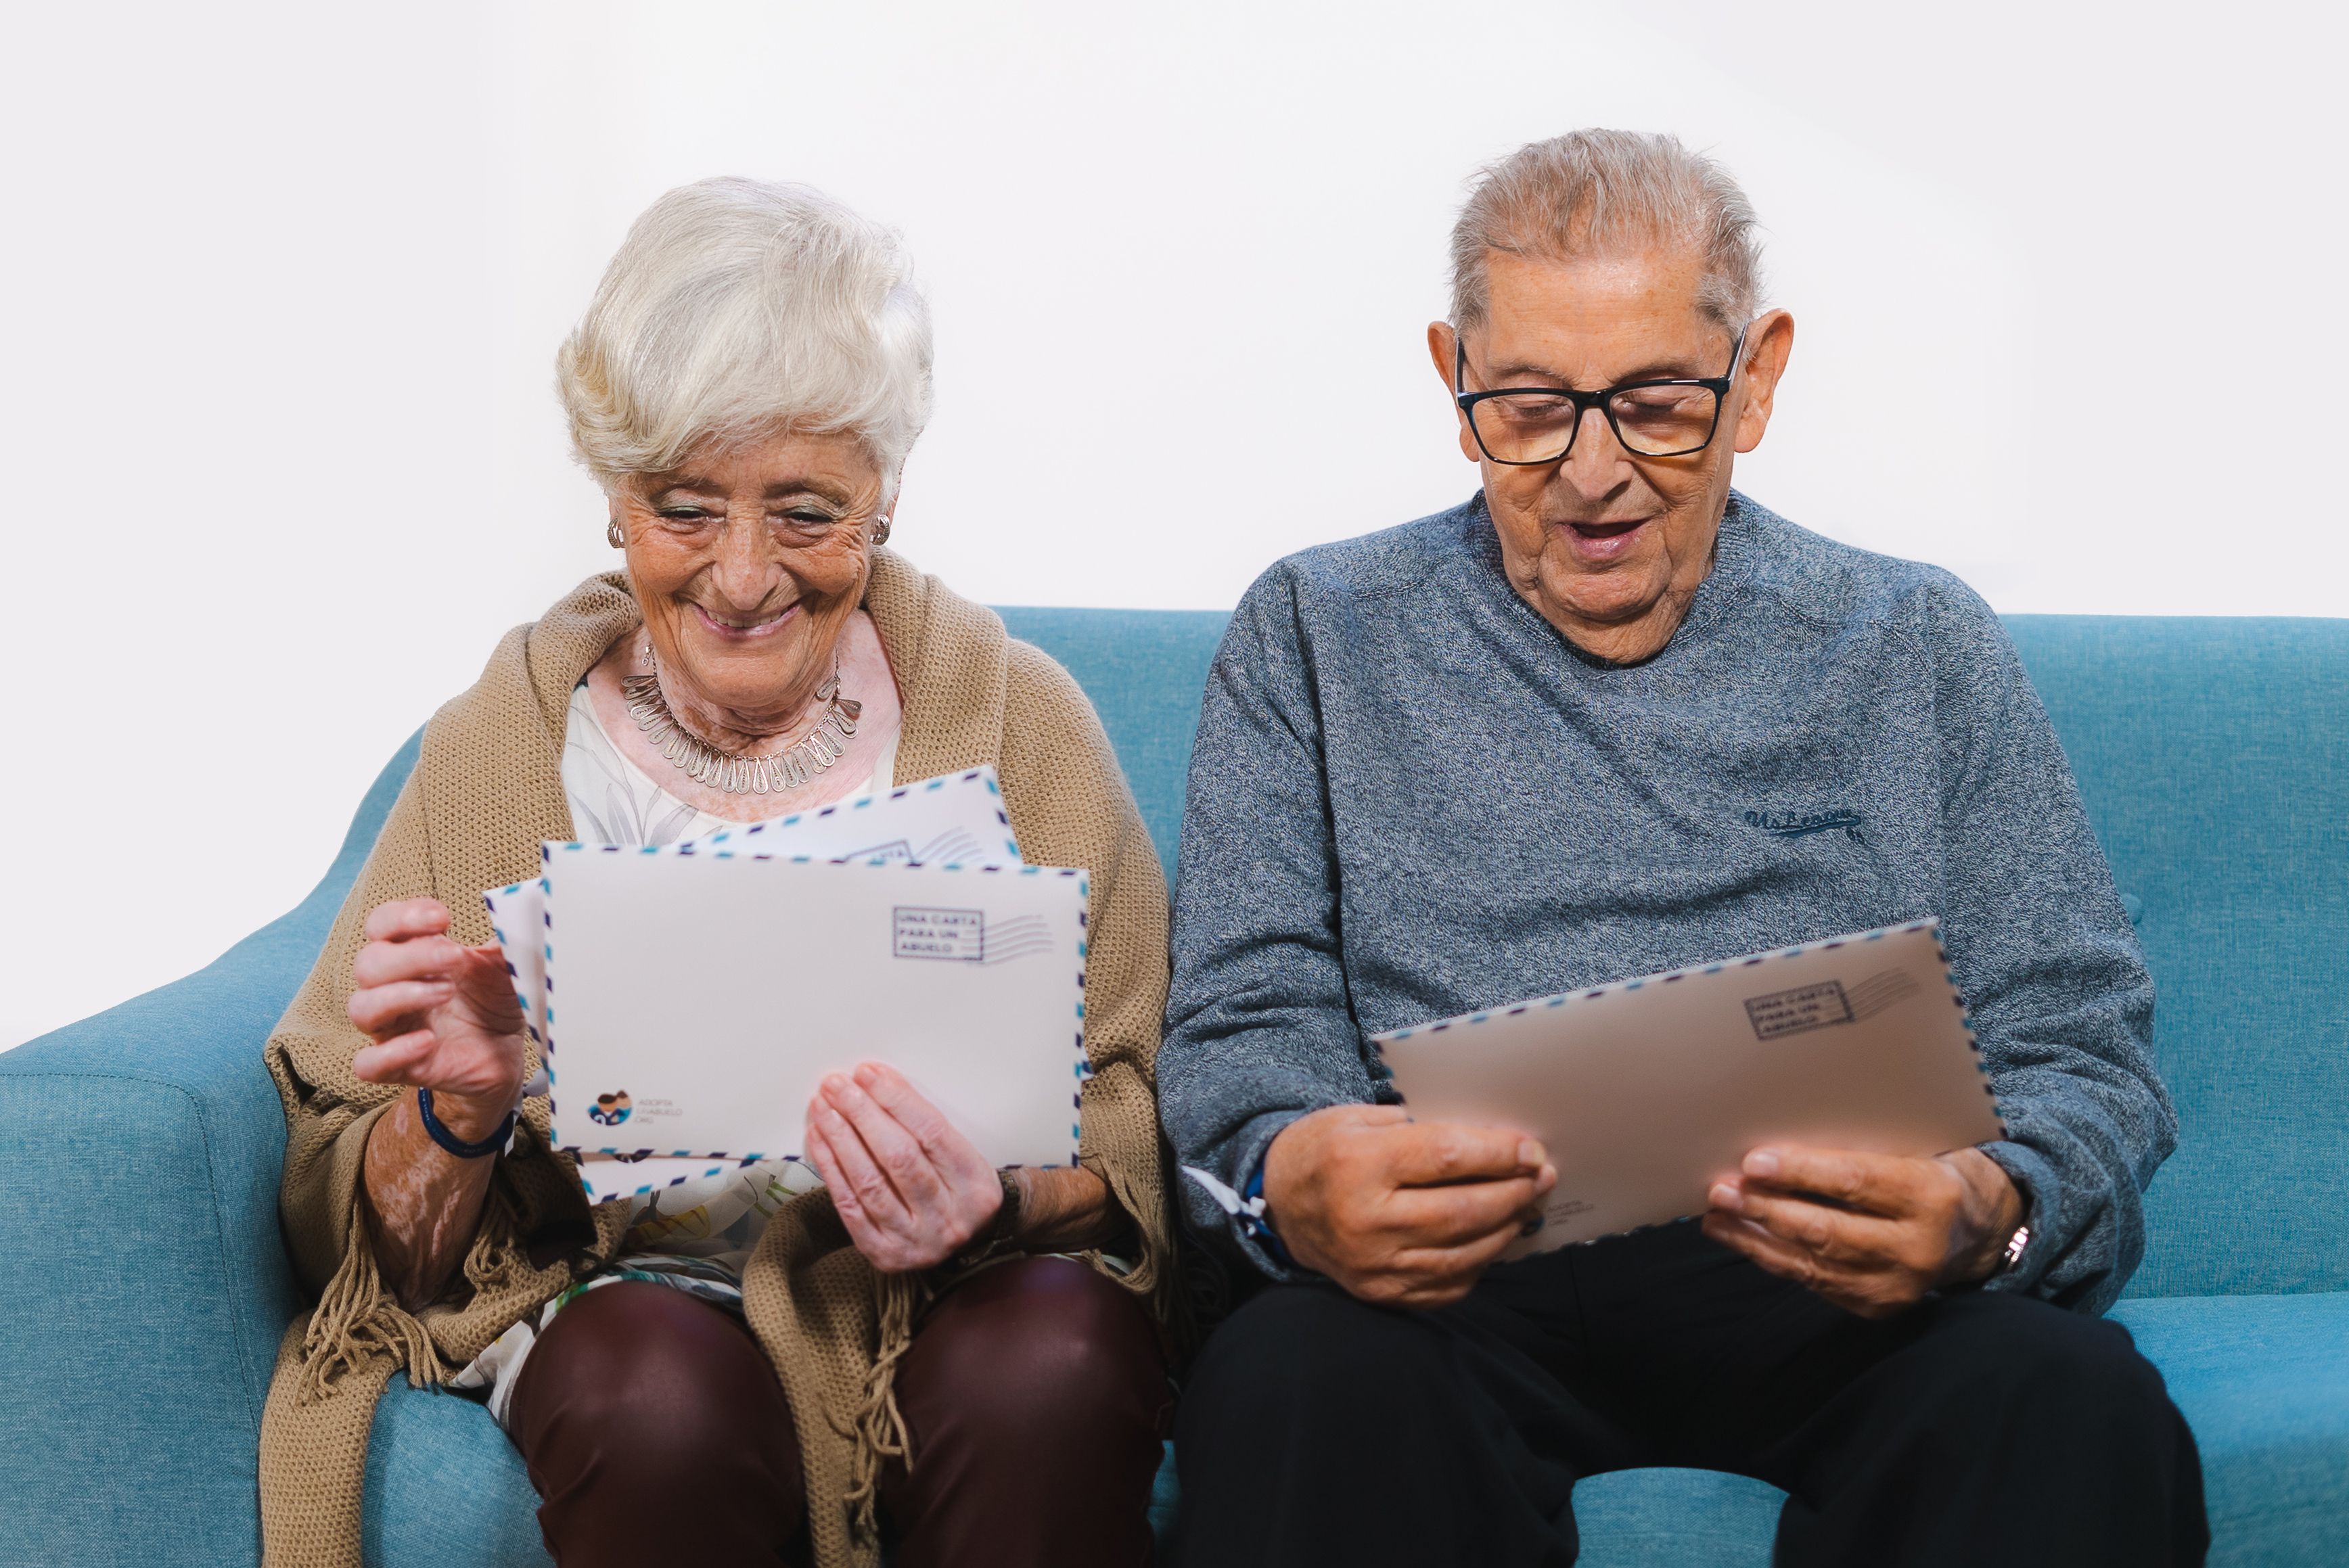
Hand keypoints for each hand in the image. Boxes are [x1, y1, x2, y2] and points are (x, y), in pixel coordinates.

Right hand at [348, 897, 527, 1142]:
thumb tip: (517, 913)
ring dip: (401, 995)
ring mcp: (392, 1028)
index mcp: (411, 954)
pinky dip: (393, 1052)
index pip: (381, 924)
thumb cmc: (494, 1001)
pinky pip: (369, 1064)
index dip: (402, 917)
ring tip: (447, 992)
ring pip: (362, 1008)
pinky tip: (428, 1041)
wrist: (506, 1054)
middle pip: (368, 963)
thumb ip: (504, 942)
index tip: (442, 918)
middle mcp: (391, 988)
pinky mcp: (400, 1068)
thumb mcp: (505, 967)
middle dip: (410, 956)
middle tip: (455, 957)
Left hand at [803, 1062, 1002, 1272]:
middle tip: (838, 1085)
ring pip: (870, 1182)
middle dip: (862, 1114)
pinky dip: (830, 1169)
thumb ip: (925, 1126)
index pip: (931, 1132)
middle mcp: (946, 1217)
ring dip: (840, 1138)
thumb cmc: (959, 1191)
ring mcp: (914, 1240)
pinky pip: (849, 1208)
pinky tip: (819, 1139)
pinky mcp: (884, 1253)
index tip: (869, 1073)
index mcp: (974, 1185)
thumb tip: (876, 1082)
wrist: (969, 1247)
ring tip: (823, 1107)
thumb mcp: (963, 1158)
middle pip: (898, 1156)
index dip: (896, 1099)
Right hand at [1262, 1104, 1555, 1308]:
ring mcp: (1375, 1265)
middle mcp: (1367, 1220)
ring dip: (1506, 1228)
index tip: (1530, 1149)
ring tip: (1526, 1205)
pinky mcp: (1383, 1293)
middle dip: (1513, 1192)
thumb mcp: (1356, 1119)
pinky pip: (1448, 1284)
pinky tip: (1493, 1238)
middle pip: (1463, 1210)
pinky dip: (1479, 1261)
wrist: (1279, 1207)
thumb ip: (1416, 1127)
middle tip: (1541, 1177)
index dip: (1498, 1153)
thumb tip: (1487, 1142)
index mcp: (1358, 1165)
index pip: (1447, 1157)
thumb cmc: (1324, 1152)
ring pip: (1463, 1253)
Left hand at [1703, 1144, 2025, 1318]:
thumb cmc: (1926, 1171)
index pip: (1855, 1182)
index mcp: (1929, 1195)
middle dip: (1765, 1210)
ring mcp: (1896, 1285)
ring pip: (1811, 1264)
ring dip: (1755, 1239)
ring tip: (1716, 1216)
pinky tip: (1743, 1238)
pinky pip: (1813, 1282)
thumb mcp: (1909, 1150)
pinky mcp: (1877, 1308)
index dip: (1801, 1171)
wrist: (1973, 1231)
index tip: (1753, 1162)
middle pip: (1827, 1230)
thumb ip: (1855, 1151)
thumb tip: (1774, 1149)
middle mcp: (1916, 1247)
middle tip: (1720, 1190)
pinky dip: (1773, 1259)